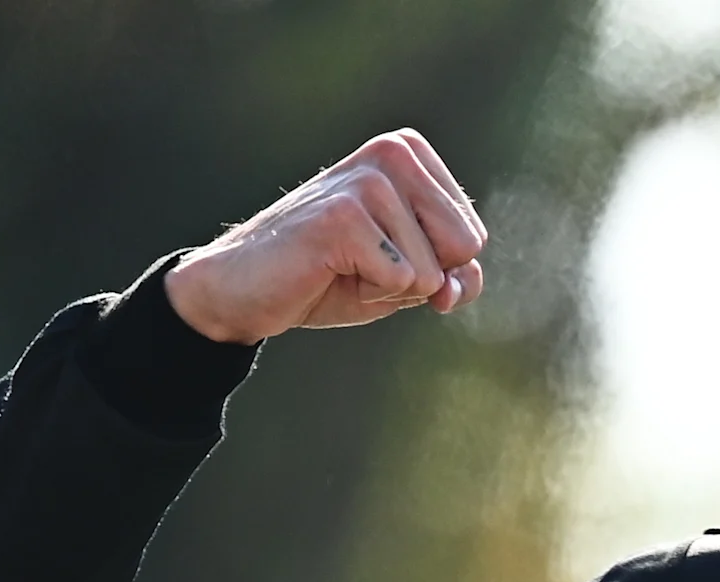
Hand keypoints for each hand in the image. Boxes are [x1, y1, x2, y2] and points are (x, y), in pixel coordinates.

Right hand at [164, 128, 487, 344]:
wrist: (247, 290)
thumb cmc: (330, 276)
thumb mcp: (408, 277)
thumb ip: (455, 276)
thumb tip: (458, 284)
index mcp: (409, 152)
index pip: (472, 236)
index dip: (433, 266)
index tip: (382, 254)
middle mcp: (392, 152)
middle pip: (462, 247)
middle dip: (419, 276)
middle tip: (363, 262)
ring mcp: (367, 182)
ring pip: (431, 271)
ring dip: (387, 286)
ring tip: (342, 264)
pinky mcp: (344, 217)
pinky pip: (401, 281)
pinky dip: (367, 292)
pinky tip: (328, 270)